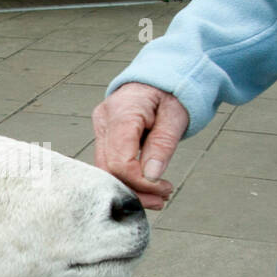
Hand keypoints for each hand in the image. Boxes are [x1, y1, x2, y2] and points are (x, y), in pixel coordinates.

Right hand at [92, 82, 188, 209]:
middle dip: (134, 190)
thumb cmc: (170, 91)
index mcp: (122, 111)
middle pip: (109, 169)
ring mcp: (101, 128)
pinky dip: (126, 178)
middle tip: (161, 200)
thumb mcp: (175, 116)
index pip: (120, 161)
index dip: (140, 182)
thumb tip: (151, 176)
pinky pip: (110, 163)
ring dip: (130, 188)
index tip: (163, 189)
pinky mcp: (104, 136)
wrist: (160, 76)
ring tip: (157, 197)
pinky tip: (145, 186)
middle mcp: (104, 120)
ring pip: (106, 170)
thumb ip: (162, 145)